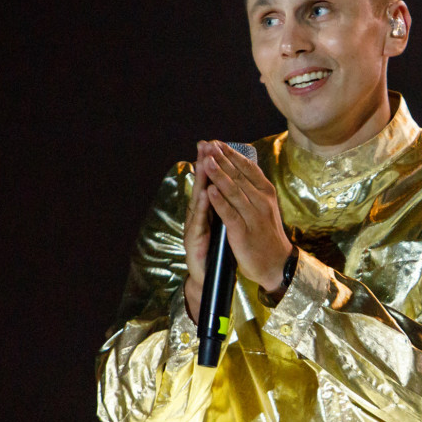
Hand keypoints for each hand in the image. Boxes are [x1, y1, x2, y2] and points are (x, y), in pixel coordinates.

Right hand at [181, 142, 213, 323]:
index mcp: (208, 210)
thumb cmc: (216, 250)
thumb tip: (228, 187)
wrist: (208, 278)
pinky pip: (199, 222)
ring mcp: (194, 228)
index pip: (211, 183)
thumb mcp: (222, 224)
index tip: (214, 143)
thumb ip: (222, 206)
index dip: (212, 164)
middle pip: (202, 186)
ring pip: (198, 200)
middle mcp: (199, 216)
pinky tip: (205, 195)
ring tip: (204, 162)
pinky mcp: (194, 242)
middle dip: (204, 165)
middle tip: (205, 144)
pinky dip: (202, 208)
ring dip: (201, 181)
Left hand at [198, 140, 293, 293]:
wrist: (277, 263)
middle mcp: (262, 201)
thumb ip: (253, 188)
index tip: (217, 143)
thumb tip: (240, 168)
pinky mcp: (244, 233)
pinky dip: (220, 202)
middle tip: (208, 145)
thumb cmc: (267, 233)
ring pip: (234, 192)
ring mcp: (253, 217)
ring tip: (206, 161)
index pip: (248, 168)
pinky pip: (231, 214)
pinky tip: (210, 191)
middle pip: (239, 176)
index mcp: (266, 193)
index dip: (231, 154)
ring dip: (219, 175)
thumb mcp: (265, 206)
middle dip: (222, 159)